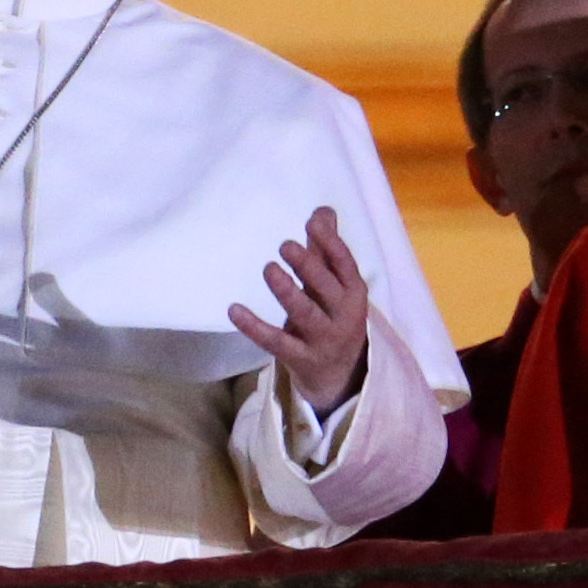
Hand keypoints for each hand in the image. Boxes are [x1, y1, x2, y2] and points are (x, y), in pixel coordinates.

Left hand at [226, 205, 371, 413]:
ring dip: (287, 292)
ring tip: (269, 269)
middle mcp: (343, 315)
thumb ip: (326, 250)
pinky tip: (234, 310)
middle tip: (284, 245)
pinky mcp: (300, 358)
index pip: (345, 265)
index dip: (331, 244)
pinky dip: (254, 327)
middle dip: (308, 266)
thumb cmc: (334, 317)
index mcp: (353, 292)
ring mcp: (322, 339)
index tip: (312, 223)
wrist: (343, 376)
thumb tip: (322, 211)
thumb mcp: (336, 286)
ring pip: (305, 314)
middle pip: (326, 288)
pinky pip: (275, 342)